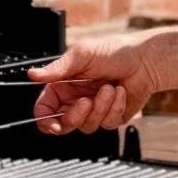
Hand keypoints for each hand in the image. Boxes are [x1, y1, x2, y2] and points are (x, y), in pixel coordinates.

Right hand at [28, 33, 164, 135]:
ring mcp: (94, 110)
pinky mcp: (111, 117)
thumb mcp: (82, 54)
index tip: (53, 125)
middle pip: (64, 124)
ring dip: (100, 107)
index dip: (45, 120)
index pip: (45, 109)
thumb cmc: (114, 51)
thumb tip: (33, 74)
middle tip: (86, 101)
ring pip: (86, 126)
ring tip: (109, 88)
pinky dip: (115, 107)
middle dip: (76, 116)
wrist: (144, 60)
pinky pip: (106, 123)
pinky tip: (120, 92)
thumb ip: (57, 68)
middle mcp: (76, 99)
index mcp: (63, 85)